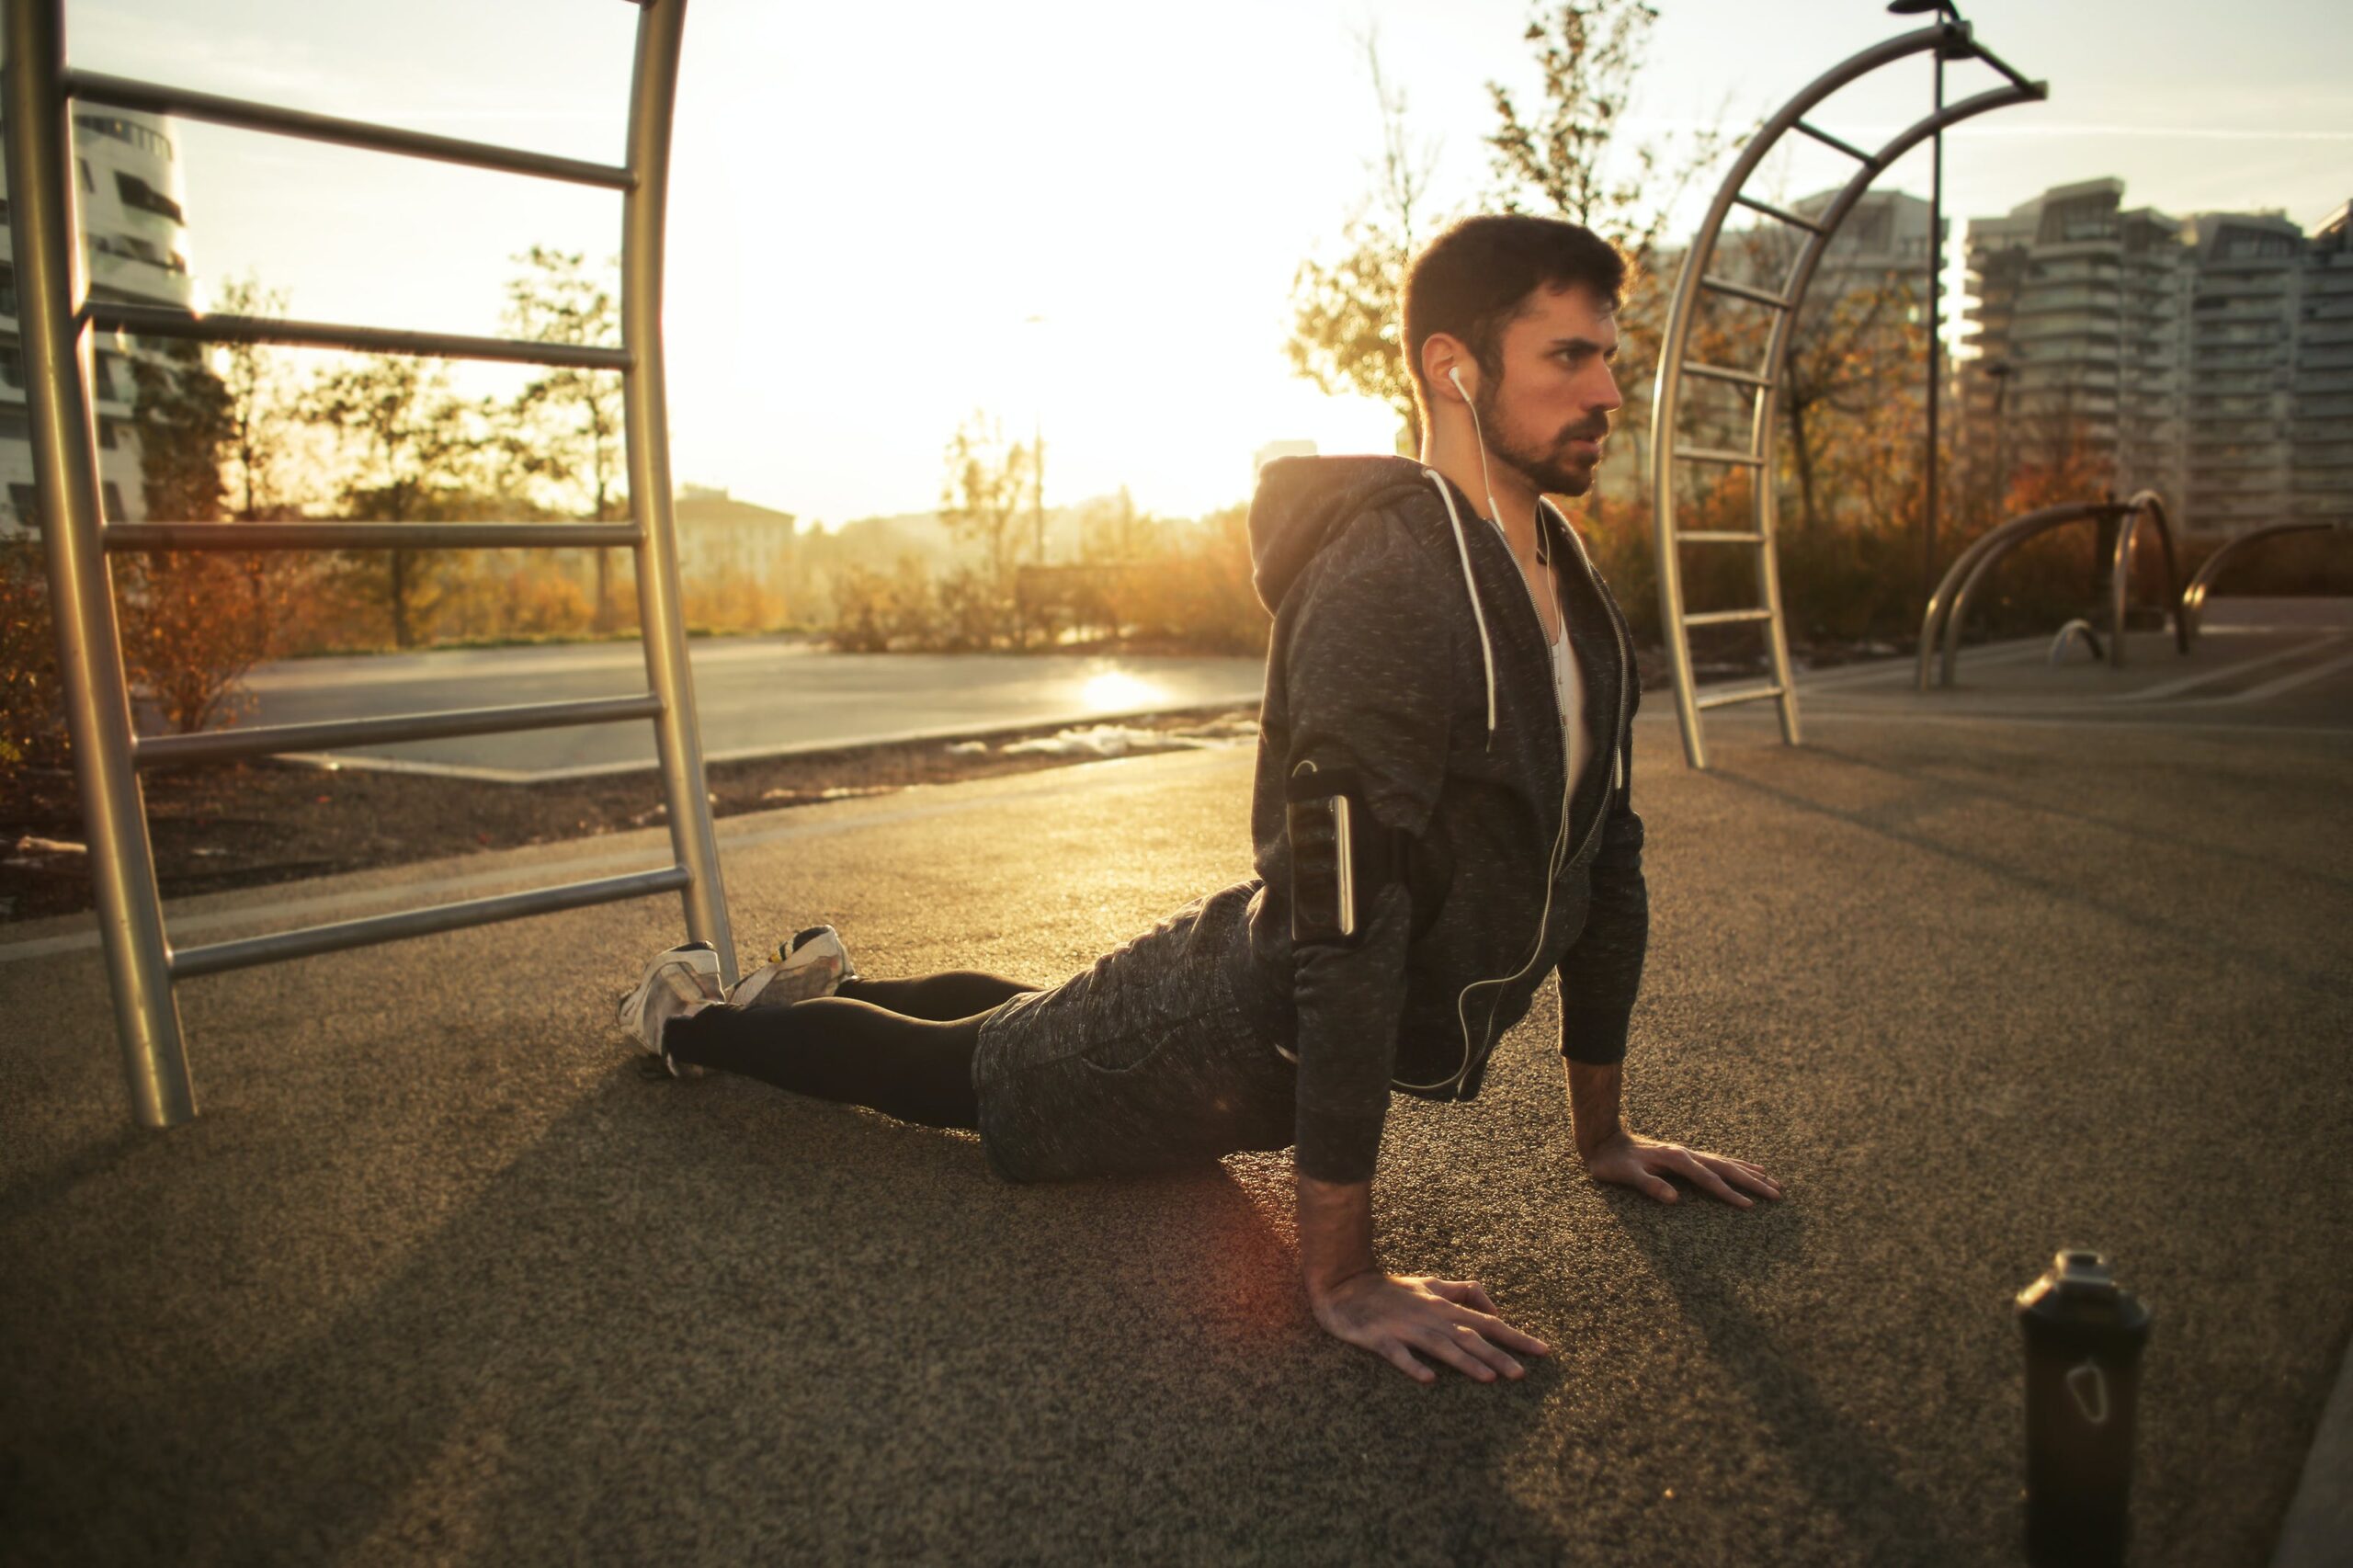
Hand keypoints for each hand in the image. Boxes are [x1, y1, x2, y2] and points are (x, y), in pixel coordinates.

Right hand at [1311, 1270, 1550, 1385]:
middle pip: (1470, 1336)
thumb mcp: (1430, 1284)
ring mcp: (1405, 1327)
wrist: (1344, 1285)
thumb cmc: (1391, 1289)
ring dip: (1466, 1361)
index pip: (1488, 1322)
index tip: (1543, 1351)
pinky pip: (1399, 1354)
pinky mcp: (1380, 1338)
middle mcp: (1430, 1316)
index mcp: (1443, 1306)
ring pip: (1441, 1346)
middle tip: (1523, 1375)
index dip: (1516, 1336)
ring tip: (1490, 1378)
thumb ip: (1462, 1292)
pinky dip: (1414, 1365)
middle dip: (1498, 1354)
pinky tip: (1429, 1379)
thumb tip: (1495, 1308)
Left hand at [1581, 1130, 1781, 1207]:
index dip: (1729, 1194)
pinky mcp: (1686, 1157)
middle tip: (1779, 1194)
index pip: (1709, 1180)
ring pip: (1727, 1163)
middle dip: (1753, 1182)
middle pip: (1727, 1169)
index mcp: (1676, 1159)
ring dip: (1751, 1173)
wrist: (1603, 1140)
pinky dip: (1738, 1166)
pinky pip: (1719, 1162)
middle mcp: (1687, 1154)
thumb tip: (1673, 1199)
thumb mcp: (1625, 1175)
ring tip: (1775, 1182)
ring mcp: (1688, 1154)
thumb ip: (1649, 1185)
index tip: (1750, 1206)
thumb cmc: (1612, 1162)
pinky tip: (1749, 1169)